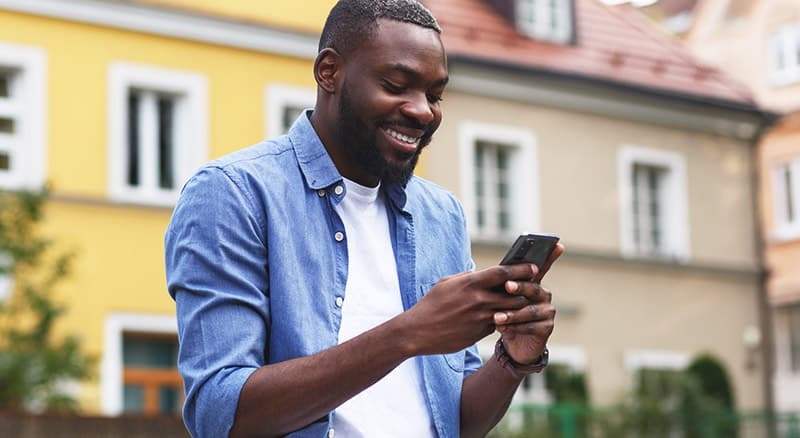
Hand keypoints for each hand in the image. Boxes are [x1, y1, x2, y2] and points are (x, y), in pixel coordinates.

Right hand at [401, 263, 539, 355]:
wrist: (418, 332)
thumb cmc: (431, 304)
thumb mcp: (447, 283)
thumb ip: (467, 277)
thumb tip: (481, 273)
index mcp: (471, 283)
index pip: (505, 272)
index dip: (522, 269)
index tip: (534, 267)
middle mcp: (479, 300)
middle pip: (515, 293)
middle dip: (526, 290)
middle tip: (534, 287)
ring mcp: (481, 318)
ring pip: (511, 311)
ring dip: (518, 307)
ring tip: (523, 302)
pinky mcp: (480, 333)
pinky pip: (499, 323)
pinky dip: (503, 319)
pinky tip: (504, 317)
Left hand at [493, 243, 563, 363]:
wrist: (513, 345)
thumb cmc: (505, 316)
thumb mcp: (499, 299)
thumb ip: (499, 285)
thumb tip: (486, 271)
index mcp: (532, 284)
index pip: (542, 267)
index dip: (550, 256)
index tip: (556, 244)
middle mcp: (543, 295)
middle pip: (533, 287)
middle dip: (520, 286)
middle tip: (507, 286)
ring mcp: (548, 311)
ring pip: (530, 310)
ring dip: (512, 314)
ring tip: (497, 317)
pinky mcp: (547, 328)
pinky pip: (531, 326)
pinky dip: (515, 328)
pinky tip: (501, 329)